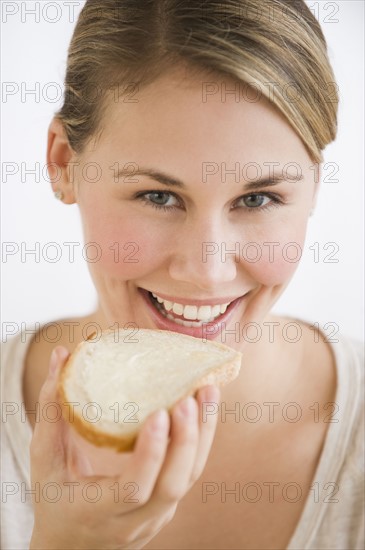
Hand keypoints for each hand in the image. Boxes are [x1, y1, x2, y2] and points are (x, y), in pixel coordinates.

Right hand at [29, 346, 219, 548]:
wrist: (72, 547)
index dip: (150, 453)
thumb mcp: (45, 460)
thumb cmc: (54, 500)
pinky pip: (190, 473)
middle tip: (190, 397)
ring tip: (208, 392)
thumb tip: (62, 356)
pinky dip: (200, 439)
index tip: (160, 413)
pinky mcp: (168, 504)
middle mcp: (133, 521)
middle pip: (171, 485)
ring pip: (190, 478)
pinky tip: (204, 407)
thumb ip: (51, 410)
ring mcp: (156, 515)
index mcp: (96, 511)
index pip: (133, 488)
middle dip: (186, 440)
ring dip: (203, 434)